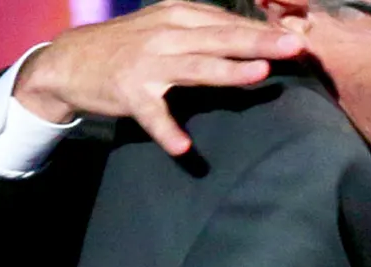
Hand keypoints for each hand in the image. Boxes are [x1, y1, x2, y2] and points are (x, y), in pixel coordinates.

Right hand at [14, 0, 304, 154]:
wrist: (70, 60)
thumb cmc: (131, 46)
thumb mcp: (167, 27)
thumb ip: (206, 31)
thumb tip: (254, 39)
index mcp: (179, 15)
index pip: (229, 22)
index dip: (264, 30)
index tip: (299, 37)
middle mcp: (166, 35)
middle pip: (220, 38)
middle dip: (260, 42)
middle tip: (295, 46)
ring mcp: (147, 64)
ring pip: (194, 67)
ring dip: (227, 72)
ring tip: (258, 77)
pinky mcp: (129, 92)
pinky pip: (152, 115)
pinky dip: (166, 131)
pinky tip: (183, 147)